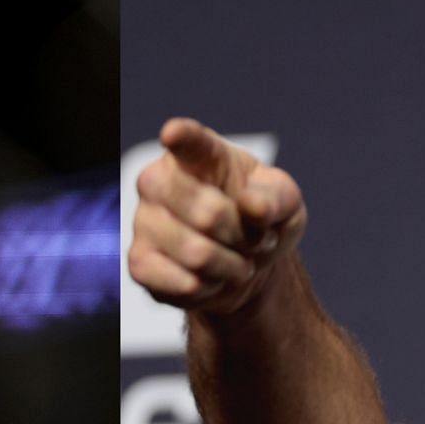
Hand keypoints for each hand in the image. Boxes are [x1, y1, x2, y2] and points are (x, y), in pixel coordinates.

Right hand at [128, 117, 306, 317]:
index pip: (188, 141)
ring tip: (237, 260)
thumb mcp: (285, 202)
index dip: (181, 136)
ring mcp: (143, 221)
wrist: (244, 264)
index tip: (173, 134)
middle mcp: (159, 181)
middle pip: (207, 214)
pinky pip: (183, 284)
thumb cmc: (260, 220)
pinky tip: (212, 278)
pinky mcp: (138, 263)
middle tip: (253, 238)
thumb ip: (275, 197)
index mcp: (198, 154)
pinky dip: (212, 289)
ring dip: (232, 267)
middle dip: (244, 236)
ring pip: (197, 255)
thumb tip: (252, 206)